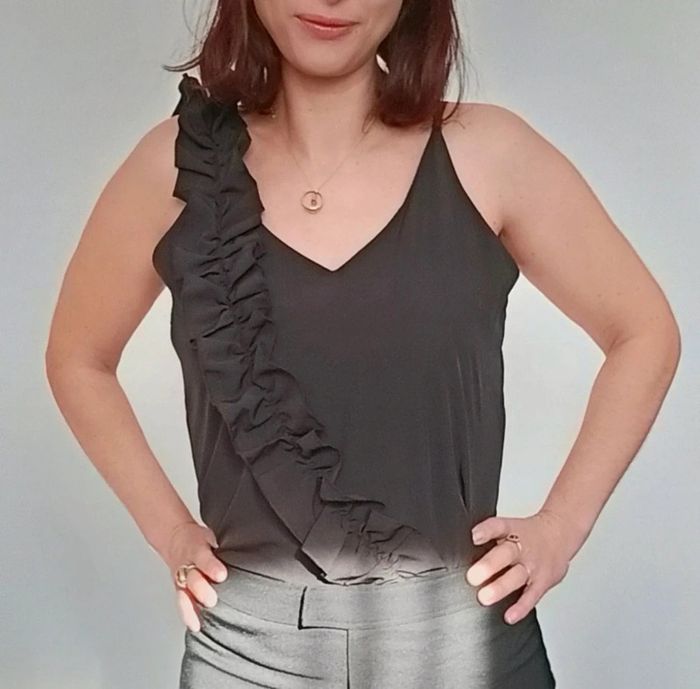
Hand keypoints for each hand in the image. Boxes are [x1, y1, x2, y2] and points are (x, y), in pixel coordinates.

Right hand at [163, 520, 228, 632]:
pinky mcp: (179, 589)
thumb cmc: (200, 539)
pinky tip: (195, 626)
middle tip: (212, 600)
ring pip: (183, 593)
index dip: (211, 566)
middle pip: (191, 578)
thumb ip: (224, 545)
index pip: (202, 557)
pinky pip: (181, 603)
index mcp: (196, 548)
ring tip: (200, 621)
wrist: (176, 538)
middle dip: (200, 590)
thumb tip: (250, 548)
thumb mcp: (210, 535)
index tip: (221, 575)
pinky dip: (187, 615)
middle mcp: (186, 564)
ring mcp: (180, 578)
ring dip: (191, 607)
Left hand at [465, 509, 578, 624]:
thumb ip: (489, 535)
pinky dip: (520, 607)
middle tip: (472, 577)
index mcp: (512, 530)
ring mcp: (533, 565)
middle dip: (489, 566)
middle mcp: (522, 547)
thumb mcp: (509, 527)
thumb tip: (460, 545)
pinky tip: (509, 616)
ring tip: (484, 597)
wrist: (560, 534)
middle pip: (506, 554)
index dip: (486, 530)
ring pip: (517, 576)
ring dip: (500, 588)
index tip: (474, 536)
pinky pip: (531, 596)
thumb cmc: (527, 534)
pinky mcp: (542, 582)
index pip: (499, 526)